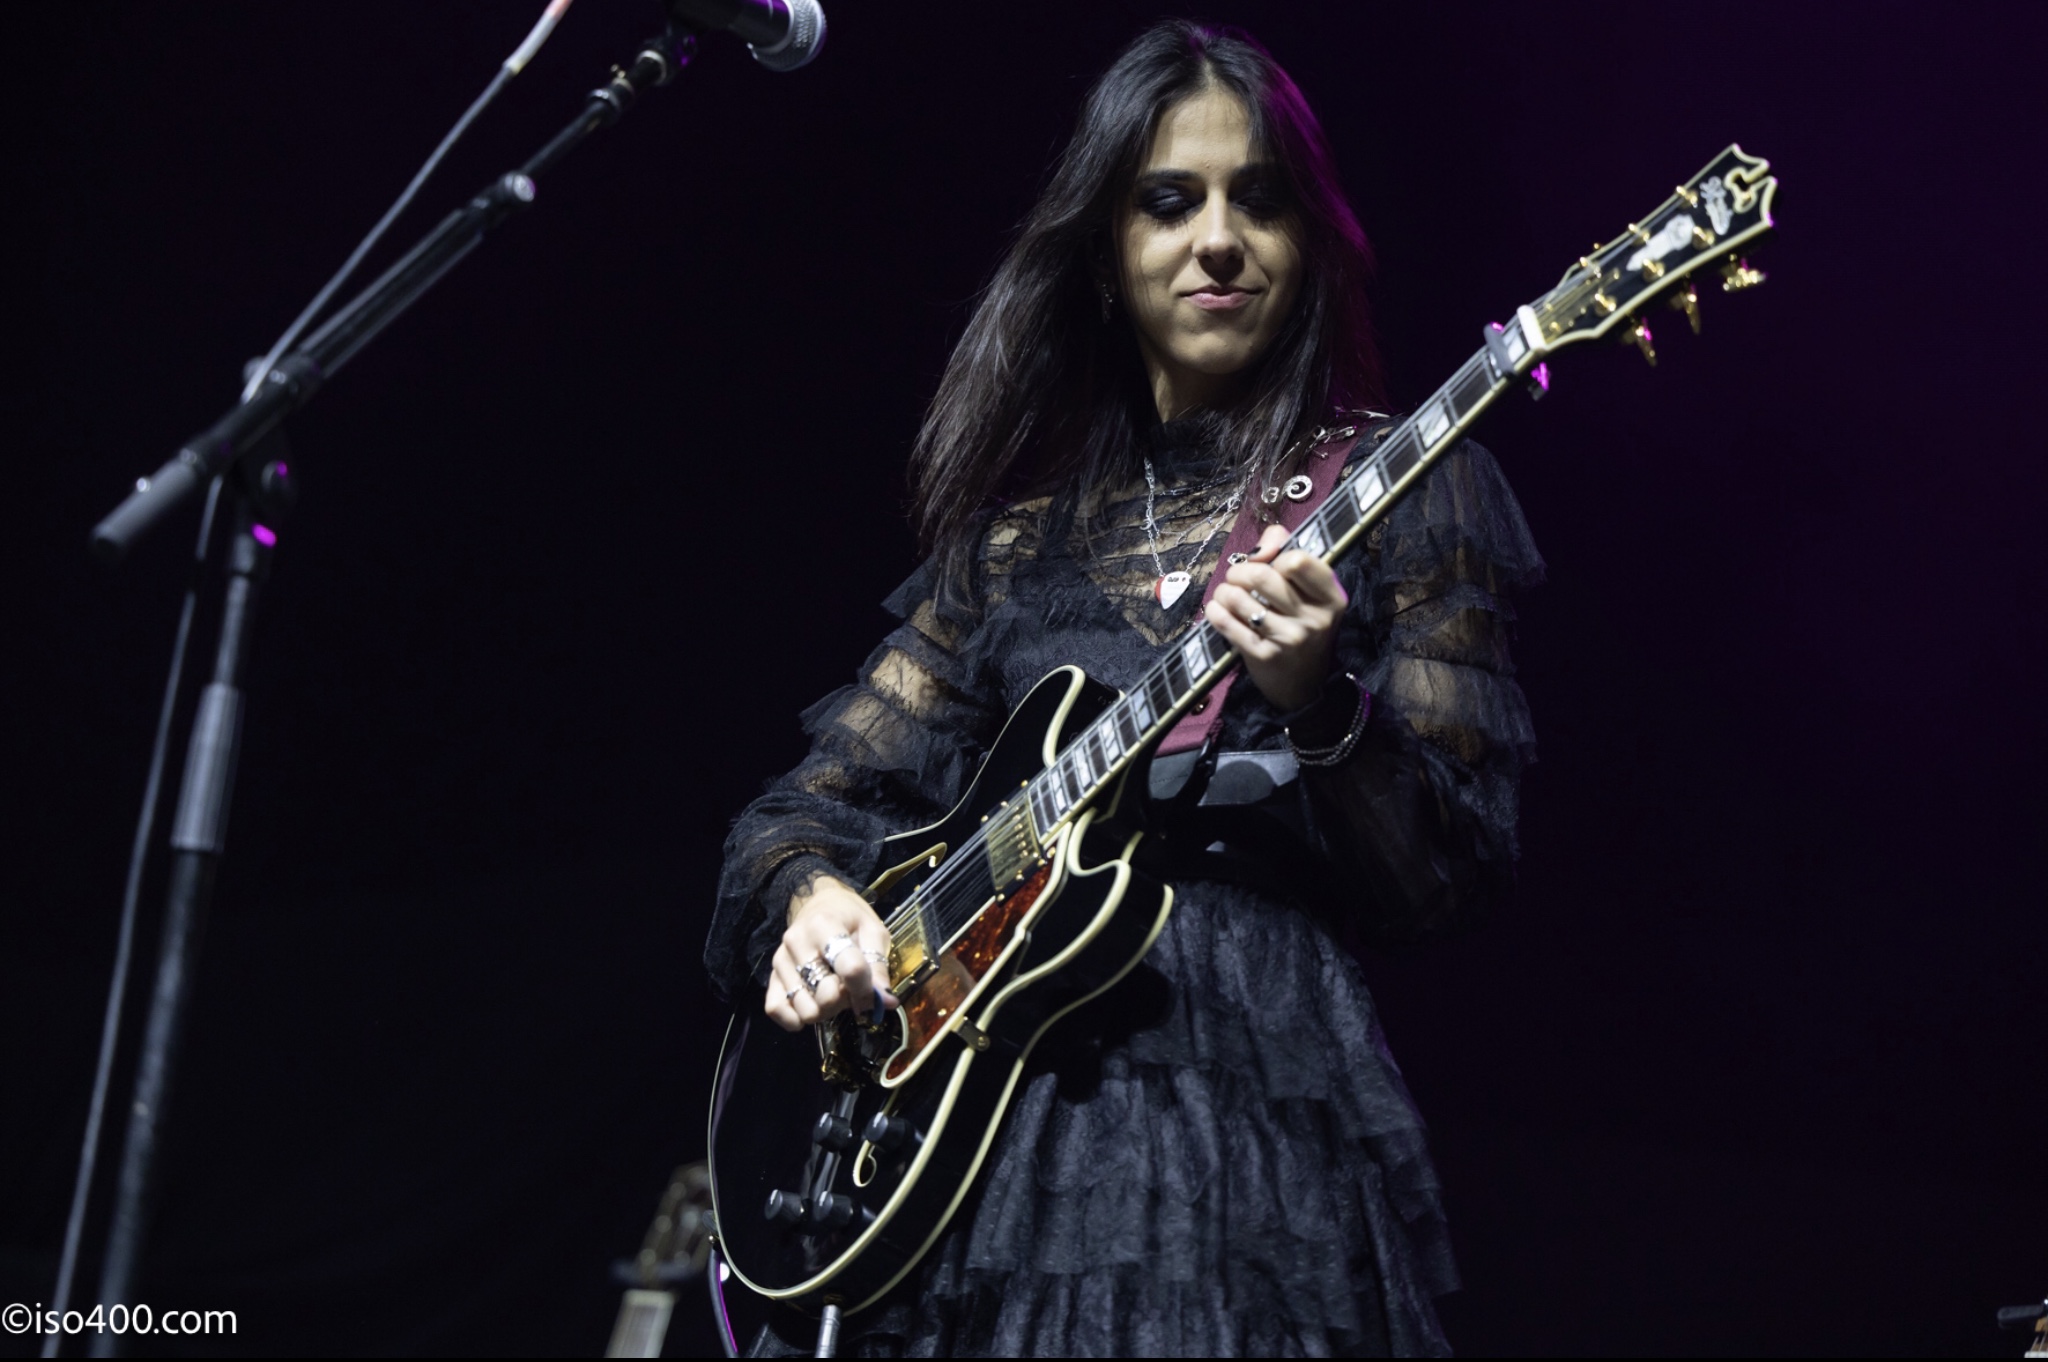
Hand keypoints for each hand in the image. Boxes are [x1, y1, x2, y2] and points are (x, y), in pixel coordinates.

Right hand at [765, 875, 896, 1032]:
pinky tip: (811, 1007)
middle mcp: (797, 942)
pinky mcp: (772, 976)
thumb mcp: (874, 932)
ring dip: (825, 1011)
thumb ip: (878, 966)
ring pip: (806, 1009)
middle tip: (850, 989)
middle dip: (845, 1001)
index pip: (849, 968)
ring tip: (832, 993)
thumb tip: (886, 1002)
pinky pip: (776, 1009)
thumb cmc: (850, 919)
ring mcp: (781, 960)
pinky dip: (794, 1018)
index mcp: (825, 925)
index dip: (866, 988)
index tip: (874, 993)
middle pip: (826, 995)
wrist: (820, 904)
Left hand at [1204, 523, 1347, 710]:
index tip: (1264, 562)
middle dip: (1239, 571)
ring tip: (1226, 595)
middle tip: (1235, 578)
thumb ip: (1288, 552)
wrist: (1303, 685)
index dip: (1272, 555)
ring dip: (1223, 591)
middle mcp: (1315, 618)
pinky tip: (1216, 610)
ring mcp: (1290, 639)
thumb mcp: (1309, 592)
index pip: (1296, 559)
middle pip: (1262, 575)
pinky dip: (1215, 611)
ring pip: (1239, 598)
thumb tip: (1264, 542)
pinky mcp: (1265, 656)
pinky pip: (1227, 623)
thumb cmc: (1301, 625)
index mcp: (1331, 596)